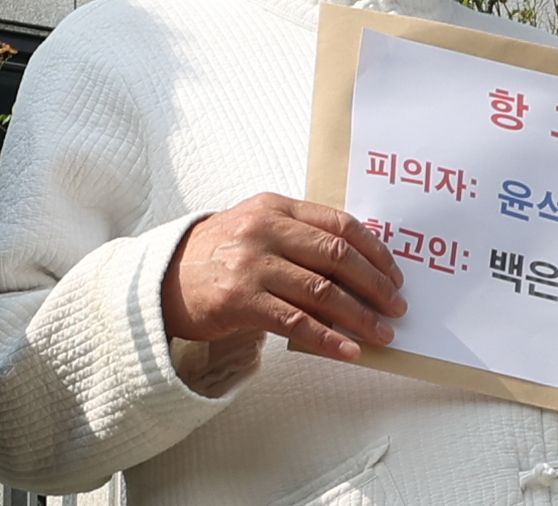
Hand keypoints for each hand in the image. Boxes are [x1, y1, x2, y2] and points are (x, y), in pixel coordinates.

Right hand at [160, 193, 404, 363]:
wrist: (162, 278)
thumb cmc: (219, 255)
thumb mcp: (257, 227)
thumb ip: (300, 235)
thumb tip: (358, 266)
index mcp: (276, 207)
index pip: (339, 224)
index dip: (374, 251)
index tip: (394, 274)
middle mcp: (265, 230)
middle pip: (337, 255)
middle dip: (375, 284)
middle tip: (396, 306)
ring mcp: (252, 265)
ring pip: (322, 291)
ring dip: (359, 316)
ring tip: (381, 333)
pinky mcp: (240, 300)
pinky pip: (296, 322)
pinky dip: (328, 339)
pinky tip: (348, 351)